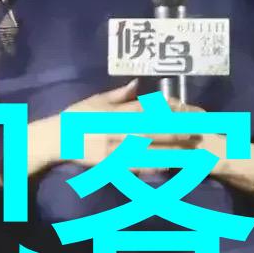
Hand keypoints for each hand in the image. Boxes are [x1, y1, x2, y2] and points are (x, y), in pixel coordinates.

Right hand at [58, 82, 227, 168]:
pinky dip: (151, 168)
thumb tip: (138, 83)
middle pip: (154, 131)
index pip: (149, 110)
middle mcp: (119, 129)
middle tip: (197, 134)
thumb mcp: (96, 100)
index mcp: (117, 111)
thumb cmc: (77, 116)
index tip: (188, 113)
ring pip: (148, 150)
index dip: (169, 112)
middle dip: (176, 133)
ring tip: (190, 154)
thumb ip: (119, 95)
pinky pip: (134, 167)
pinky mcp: (110, 164)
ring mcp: (115, 148)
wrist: (56, 138)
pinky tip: (167, 169)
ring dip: (170, 152)